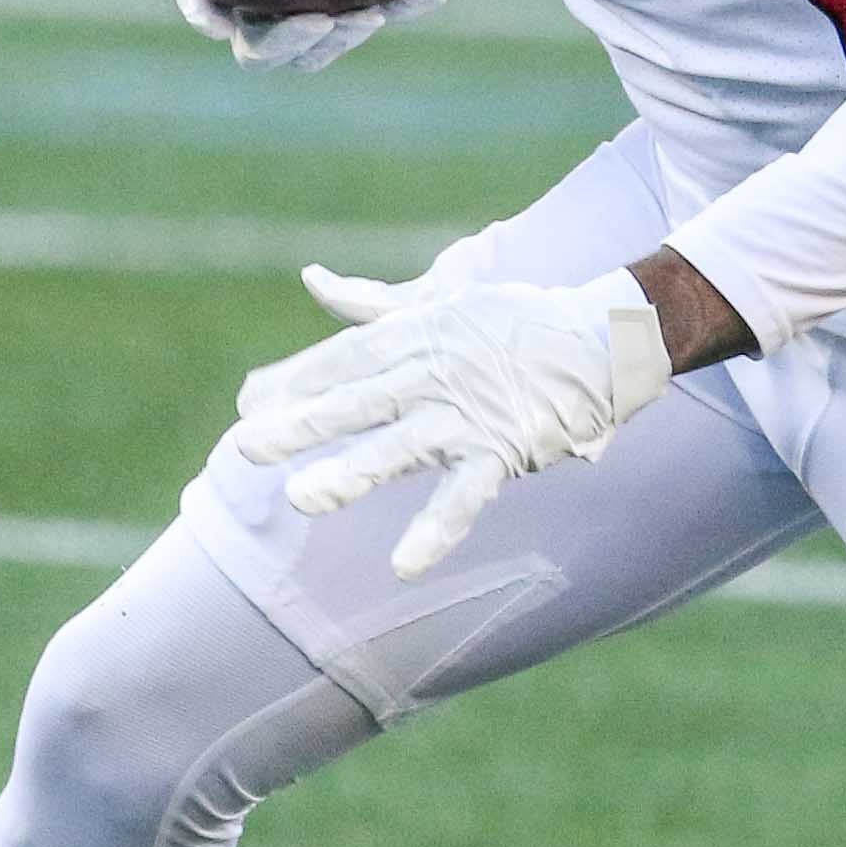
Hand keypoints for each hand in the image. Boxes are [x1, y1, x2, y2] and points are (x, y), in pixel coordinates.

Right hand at [162, 0, 456, 68]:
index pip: (201, 8)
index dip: (206, 16)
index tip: (221, 18)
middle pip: (261, 47)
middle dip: (285, 41)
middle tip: (320, 19)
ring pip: (322, 45)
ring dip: (344, 37)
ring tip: (376, 11)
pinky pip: (378, 14)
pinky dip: (400, 7)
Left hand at [230, 263, 668, 576]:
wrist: (601, 336)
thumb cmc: (514, 319)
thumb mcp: (439, 299)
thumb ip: (371, 302)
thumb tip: (313, 280)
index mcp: (415, 335)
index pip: (343, 359)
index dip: (295, 381)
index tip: (248, 402)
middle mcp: (432, 374)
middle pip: (355, 399)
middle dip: (299, 423)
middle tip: (244, 448)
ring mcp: (465, 415)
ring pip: (399, 446)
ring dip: (351, 473)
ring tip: (301, 500)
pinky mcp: (501, 450)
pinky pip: (464, 496)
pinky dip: (436, 531)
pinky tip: (404, 565)